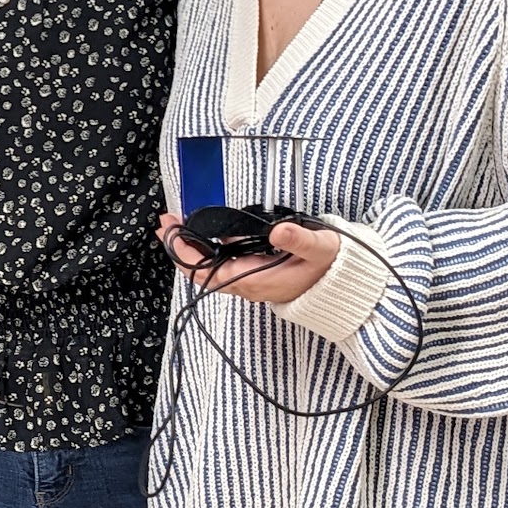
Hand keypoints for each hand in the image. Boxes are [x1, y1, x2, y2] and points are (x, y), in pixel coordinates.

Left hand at [157, 211, 342, 304]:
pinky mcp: (253, 272)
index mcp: (255, 280)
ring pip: (210, 265)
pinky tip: (203, 231)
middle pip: (201, 270)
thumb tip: (279, 230)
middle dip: (180, 246)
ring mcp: (248, 278)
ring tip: (177, 222)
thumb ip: (298, 239)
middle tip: (165, 221)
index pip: (208, 272)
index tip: (171, 232)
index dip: (185, 254)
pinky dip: (208, 247)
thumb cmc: (329, 269)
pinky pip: (222, 262)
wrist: (342, 286)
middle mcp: (247, 283)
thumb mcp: (317, 249)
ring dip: (192, 245)